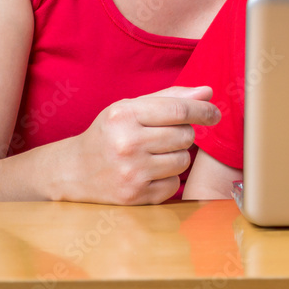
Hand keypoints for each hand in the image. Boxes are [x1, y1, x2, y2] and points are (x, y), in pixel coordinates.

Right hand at [55, 86, 219, 204]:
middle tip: (164, 137)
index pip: (178, 110)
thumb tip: (207, 92)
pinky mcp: (135, 196)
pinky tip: (148, 173)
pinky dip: (168, 178)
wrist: (73, 171)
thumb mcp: (130, 108)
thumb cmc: (108, 134)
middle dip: (183, 135)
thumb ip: (169, 97)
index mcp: (124, 114)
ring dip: (176, 157)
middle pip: (185, 136)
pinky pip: (174, 184)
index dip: (203, 111)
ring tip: (154, 154)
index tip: (215, 113)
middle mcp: (127, 143)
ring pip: (183, 161)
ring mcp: (131, 172)